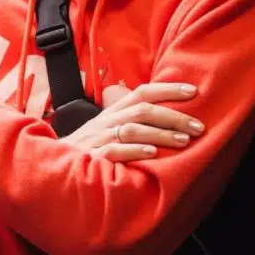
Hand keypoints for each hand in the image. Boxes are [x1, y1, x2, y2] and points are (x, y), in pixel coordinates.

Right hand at [62, 83, 203, 160]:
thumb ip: (133, 120)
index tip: (193, 91)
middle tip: (198, 127)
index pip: (143, 92)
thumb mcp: (109, 127)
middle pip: (143, 110)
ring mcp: (100, 138)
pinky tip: (152, 154)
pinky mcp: (93, 157)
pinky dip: (134, 151)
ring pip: (132, 129)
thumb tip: (168, 115)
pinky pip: (114, 151)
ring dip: (160, 134)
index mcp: (114, 111)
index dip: (168, 89)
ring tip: (183, 141)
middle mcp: (108, 121)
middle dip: (173, 117)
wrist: (55, 164)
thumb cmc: (90, 146)